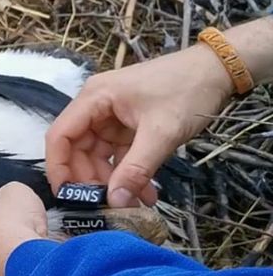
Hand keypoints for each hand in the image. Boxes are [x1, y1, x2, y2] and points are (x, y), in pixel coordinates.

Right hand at [45, 45, 233, 207]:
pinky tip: (144, 194)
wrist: (218, 70)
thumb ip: (136, 169)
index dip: (59, 168)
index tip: (68, 197)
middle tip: (107, 205)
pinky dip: (129, 173)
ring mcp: (111, 117)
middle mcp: (95, 107)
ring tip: (133, 204)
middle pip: (78, 150)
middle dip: (90, 180)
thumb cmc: (187, 90)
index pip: (60, 136)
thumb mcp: (161, 132)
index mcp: (93, 99)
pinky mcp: (127, 126)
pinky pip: (119, 155)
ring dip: (113, 181)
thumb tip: (114, 202)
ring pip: (98, 156)